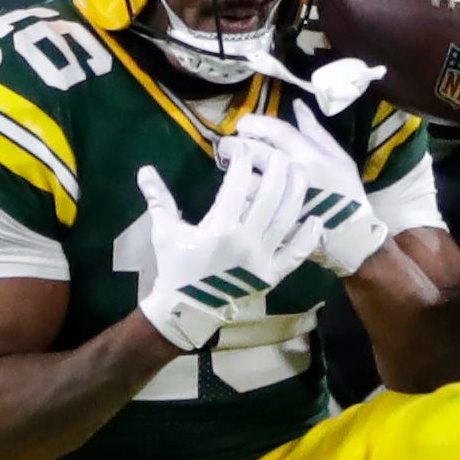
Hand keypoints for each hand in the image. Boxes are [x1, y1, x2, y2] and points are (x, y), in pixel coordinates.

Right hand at [135, 144, 323, 350]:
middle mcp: (246, 240)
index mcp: (220, 227)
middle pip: (270, 196)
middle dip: (276, 169)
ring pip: (286, 219)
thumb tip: (143, 170)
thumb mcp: (164, 233)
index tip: (244, 147)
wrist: (186, 311)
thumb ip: (158, 199)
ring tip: (301, 172)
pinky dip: (307, 238)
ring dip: (296, 194)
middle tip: (278, 153)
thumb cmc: (176, 269)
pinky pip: (296, 255)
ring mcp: (263, 258)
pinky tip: (316, 219)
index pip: (238, 184)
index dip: (244, 161)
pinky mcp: (272, 275)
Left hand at [235, 100, 389, 276]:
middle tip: (227, 146)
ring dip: (231, 172)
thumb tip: (296, 104)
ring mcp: (277, 198)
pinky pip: (245, 205)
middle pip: (251, 151)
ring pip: (243, 179)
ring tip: (229, 169)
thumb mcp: (340, 157)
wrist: (350, 233)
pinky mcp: (269, 220)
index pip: (272, 129)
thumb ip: (315, 131)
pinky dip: (236, 197)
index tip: (243, 126)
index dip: (252, 122)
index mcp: (306, 154)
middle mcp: (289, 172)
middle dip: (233, 144)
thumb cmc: (346, 192)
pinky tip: (235, 193)